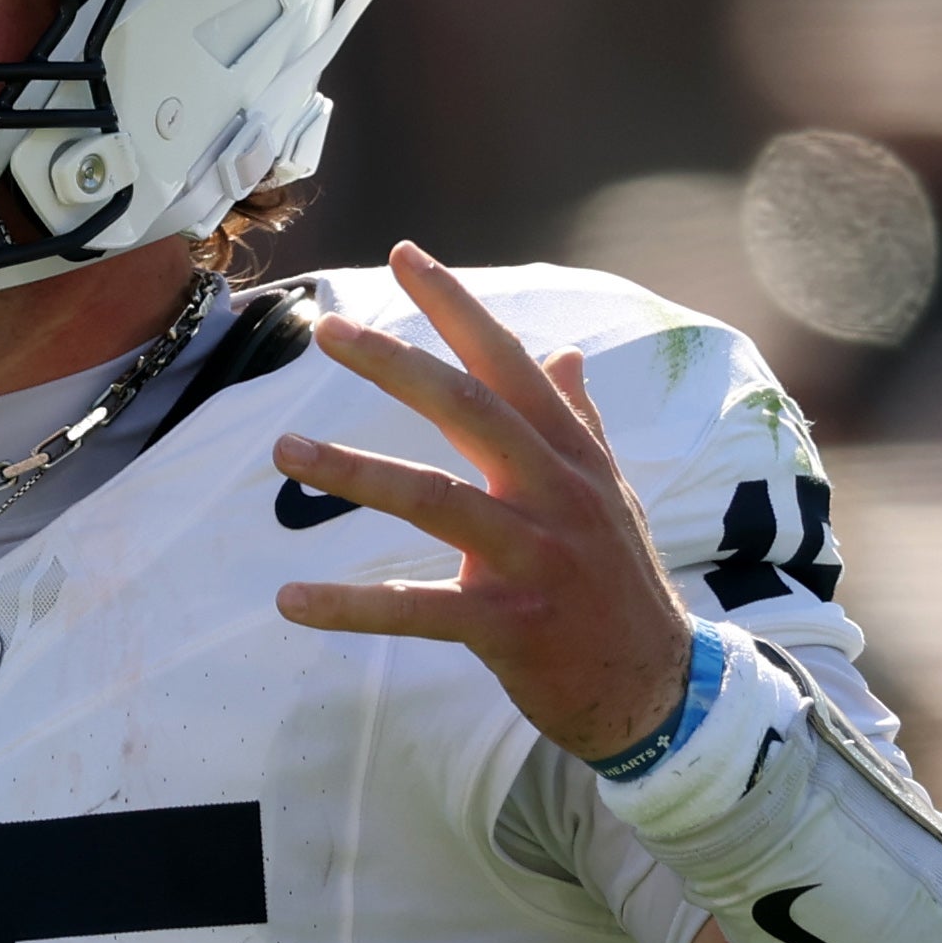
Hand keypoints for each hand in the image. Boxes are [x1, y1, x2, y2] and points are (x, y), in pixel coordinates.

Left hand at [268, 242, 701, 763]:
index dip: (457, 307)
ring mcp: (533, 559)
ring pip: (434, 500)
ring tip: (287, 450)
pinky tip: (291, 599)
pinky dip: (352, 606)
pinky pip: (417, 611)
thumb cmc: (618, 581)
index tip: (404, 255)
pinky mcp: (509, 626)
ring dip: (355, 472)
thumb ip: (580, 421)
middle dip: (397, 364)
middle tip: (329, 331)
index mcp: (572, 454)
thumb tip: (563, 353)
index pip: (508, 362)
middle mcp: (555, 494)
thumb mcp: (610, 491)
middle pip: (469, 410)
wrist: (654, 686)